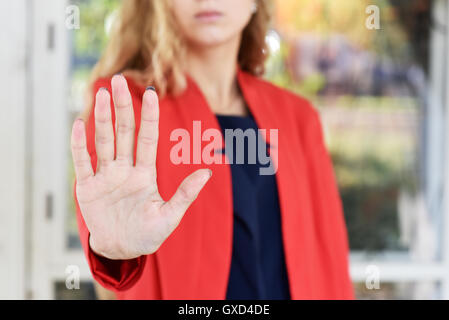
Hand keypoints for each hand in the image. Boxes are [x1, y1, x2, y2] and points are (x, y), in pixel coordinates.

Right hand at [71, 75, 211, 259]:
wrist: (121, 250)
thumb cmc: (148, 235)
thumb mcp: (170, 216)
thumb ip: (185, 194)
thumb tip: (208, 172)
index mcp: (145, 173)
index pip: (147, 138)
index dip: (149, 116)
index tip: (150, 93)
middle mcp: (124, 169)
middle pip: (123, 132)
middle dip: (121, 107)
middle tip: (118, 81)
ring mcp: (105, 176)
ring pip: (103, 141)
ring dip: (102, 117)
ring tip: (102, 92)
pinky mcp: (87, 187)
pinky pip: (82, 162)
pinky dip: (79, 144)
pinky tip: (79, 123)